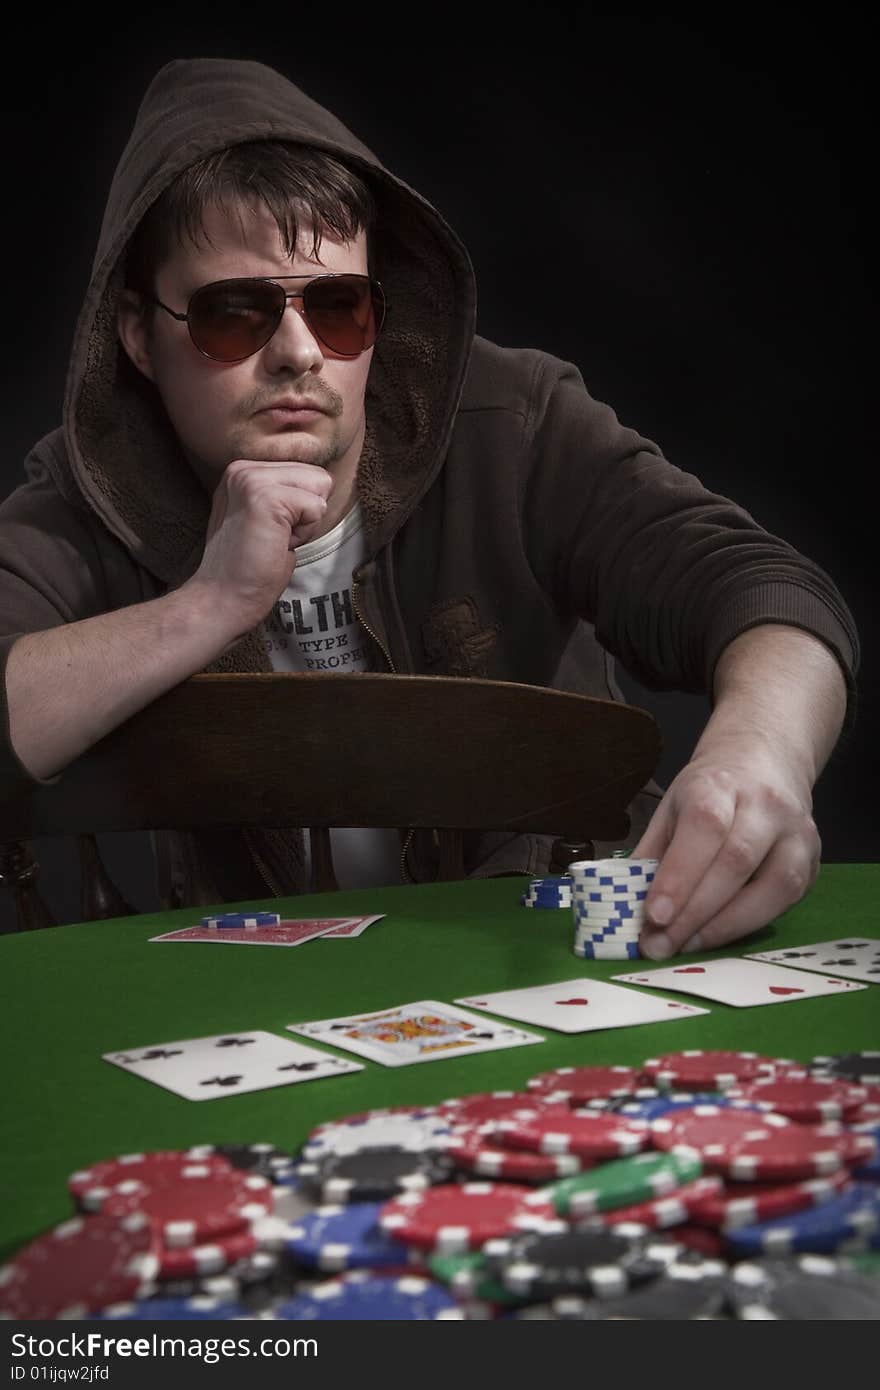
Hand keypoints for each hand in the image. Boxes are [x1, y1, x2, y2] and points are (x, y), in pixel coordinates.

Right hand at [184, 459, 332, 632]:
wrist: (224, 598)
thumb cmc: (250, 568)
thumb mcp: (266, 519)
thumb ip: (286, 494)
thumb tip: (325, 482)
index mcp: (242, 472)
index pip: (307, 471)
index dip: (301, 510)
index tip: (270, 532)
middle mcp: (242, 469)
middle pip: (318, 475)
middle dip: (307, 513)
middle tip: (274, 538)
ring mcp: (251, 479)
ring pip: (320, 486)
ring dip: (306, 523)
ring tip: (274, 540)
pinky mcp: (264, 496)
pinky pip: (316, 507)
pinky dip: (304, 534)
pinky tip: (276, 545)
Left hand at [631, 739, 820, 958]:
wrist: (765, 765)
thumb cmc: (710, 793)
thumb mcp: (672, 808)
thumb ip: (653, 853)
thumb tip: (628, 904)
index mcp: (720, 784)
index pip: (705, 827)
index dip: (680, 874)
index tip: (654, 916)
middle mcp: (766, 805)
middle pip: (736, 861)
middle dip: (695, 912)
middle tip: (661, 945)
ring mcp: (797, 834)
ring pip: (773, 886)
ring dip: (726, 926)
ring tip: (687, 945)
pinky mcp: (812, 863)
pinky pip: (785, 901)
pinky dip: (749, 925)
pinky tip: (717, 935)